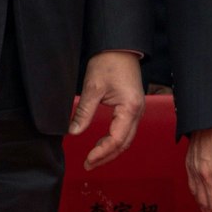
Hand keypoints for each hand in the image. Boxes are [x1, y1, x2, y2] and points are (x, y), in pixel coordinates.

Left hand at [69, 50, 144, 168]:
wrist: (120, 47)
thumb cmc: (109, 63)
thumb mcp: (93, 87)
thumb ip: (84, 112)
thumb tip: (74, 132)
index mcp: (130, 108)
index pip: (116, 139)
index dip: (101, 153)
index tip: (87, 160)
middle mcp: (137, 112)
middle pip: (124, 143)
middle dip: (106, 156)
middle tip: (88, 165)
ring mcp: (136, 110)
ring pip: (126, 138)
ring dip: (110, 150)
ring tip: (93, 158)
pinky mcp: (132, 107)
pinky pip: (125, 130)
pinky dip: (114, 140)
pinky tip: (102, 143)